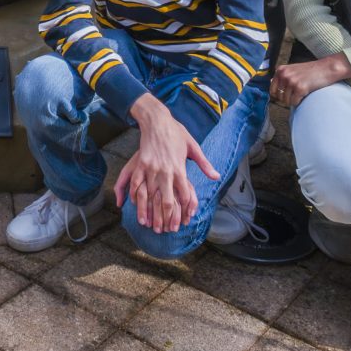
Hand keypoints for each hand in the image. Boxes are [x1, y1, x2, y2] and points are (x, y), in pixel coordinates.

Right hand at [115, 95, 217, 233]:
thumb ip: (204, 164)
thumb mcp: (193, 146)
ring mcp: (150, 168)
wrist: (157, 120)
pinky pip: (136, 183)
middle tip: (163, 230)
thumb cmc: (176, 133)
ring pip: (148, 195)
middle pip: (165, 199)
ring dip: (147, 211)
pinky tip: (133, 205)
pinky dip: (134, 195)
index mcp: (178, 168)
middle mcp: (164, 171)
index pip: (182, 194)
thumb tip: (216, 176)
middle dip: (164, 217)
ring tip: (146, 224)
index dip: (183, 211)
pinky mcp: (140, 164)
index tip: (182, 223)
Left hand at [271, 53, 350, 106]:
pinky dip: (299, 102)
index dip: (279, 95)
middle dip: (287, 99)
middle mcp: (284, 75)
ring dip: (294, 100)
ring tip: (302, 92)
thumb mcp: (293, 70)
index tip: (287, 95)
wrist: (327, 68)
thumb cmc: (311, 70)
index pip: (272, 90)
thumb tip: (271, 86)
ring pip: (286, 101)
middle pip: (279, 97)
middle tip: (296, 94)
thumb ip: (282, 77)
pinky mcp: (300, 88)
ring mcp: (292, 81)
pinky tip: (305, 94)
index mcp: (280, 70)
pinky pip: (294, 102)